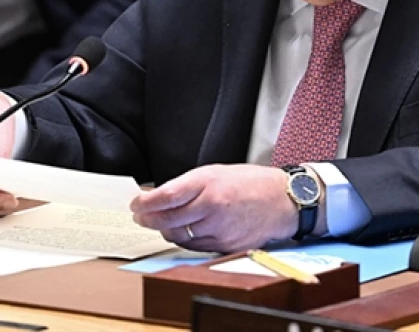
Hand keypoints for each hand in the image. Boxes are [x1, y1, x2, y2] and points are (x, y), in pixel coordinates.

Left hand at [130, 164, 296, 252]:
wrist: (283, 201)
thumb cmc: (249, 182)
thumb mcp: (216, 172)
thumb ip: (188, 185)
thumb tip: (158, 195)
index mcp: (209, 182)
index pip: (167, 196)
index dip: (146, 203)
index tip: (136, 203)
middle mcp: (213, 206)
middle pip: (169, 219)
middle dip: (149, 219)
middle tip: (140, 216)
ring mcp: (220, 228)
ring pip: (179, 236)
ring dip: (165, 230)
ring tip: (161, 223)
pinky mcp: (226, 245)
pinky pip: (195, 246)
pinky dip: (184, 240)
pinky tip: (182, 232)